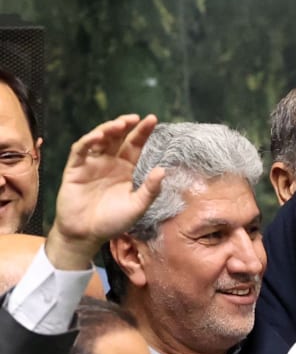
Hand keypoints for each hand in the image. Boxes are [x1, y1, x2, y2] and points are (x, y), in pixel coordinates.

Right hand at [45, 114, 164, 270]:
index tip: (152, 119)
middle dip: (125, 125)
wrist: (86, 235)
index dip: (142, 131)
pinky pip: (80, 151)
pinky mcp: (74, 170)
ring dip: (108, 129)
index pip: (135, 144)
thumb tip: (163, 170)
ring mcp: (91, 164)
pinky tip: (98, 136)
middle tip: (134, 118)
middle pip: (117, 137)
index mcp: (125, 168)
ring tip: (119, 125)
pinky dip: (88, 141)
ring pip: (99, 139)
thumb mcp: (137, 206)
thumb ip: (150, 190)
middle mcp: (109, 162)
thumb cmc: (113, 221)